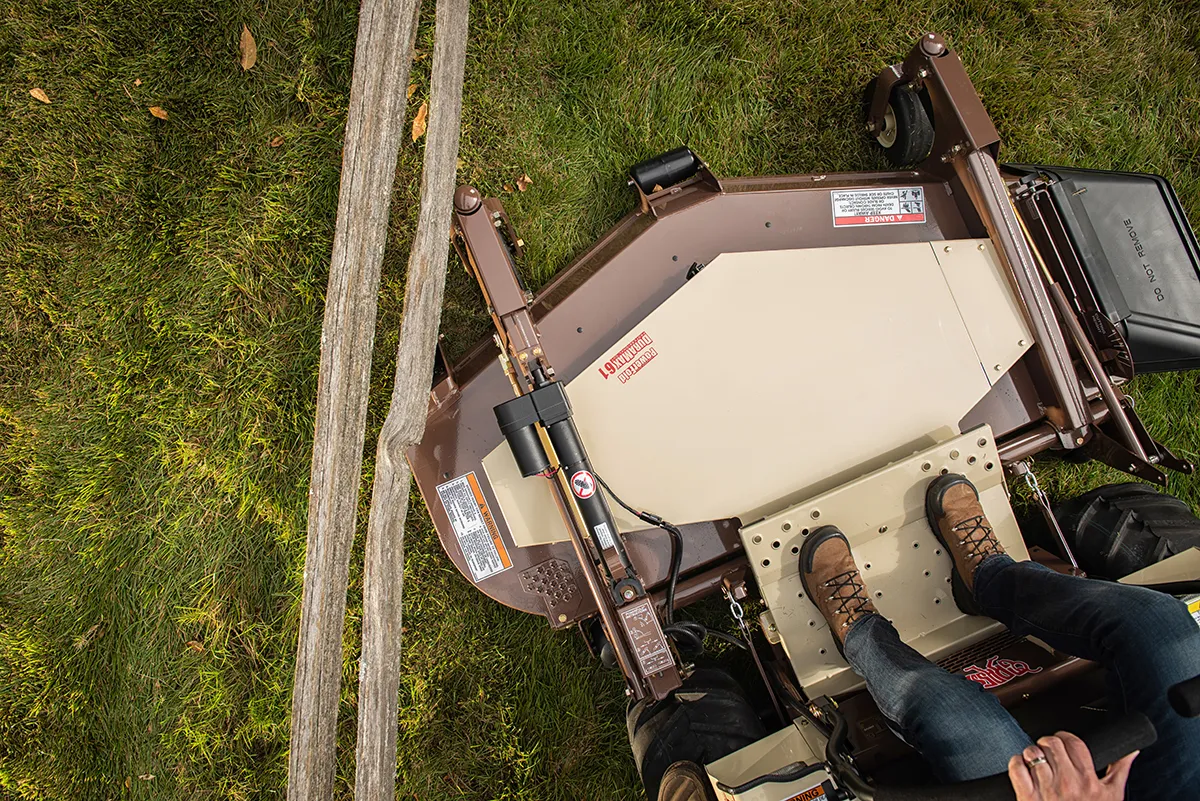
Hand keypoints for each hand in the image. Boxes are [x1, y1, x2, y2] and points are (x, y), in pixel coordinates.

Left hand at [1007, 731, 1137, 800]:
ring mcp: (1047, 790)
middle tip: (1048, 751)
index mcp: (1088, 781)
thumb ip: (1120, 770)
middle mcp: (1068, 784)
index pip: (1074, 743)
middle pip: (1051, 744)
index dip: (1066, 737)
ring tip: (1036, 762)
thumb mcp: (1112, 796)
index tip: (1063, 742)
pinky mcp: (1028, 797)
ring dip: (1031, 753)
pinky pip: (1017, 767)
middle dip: (1047, 743)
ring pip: (1032, 752)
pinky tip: (1023, 769)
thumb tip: (1130, 751)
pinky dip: (1016, 763)